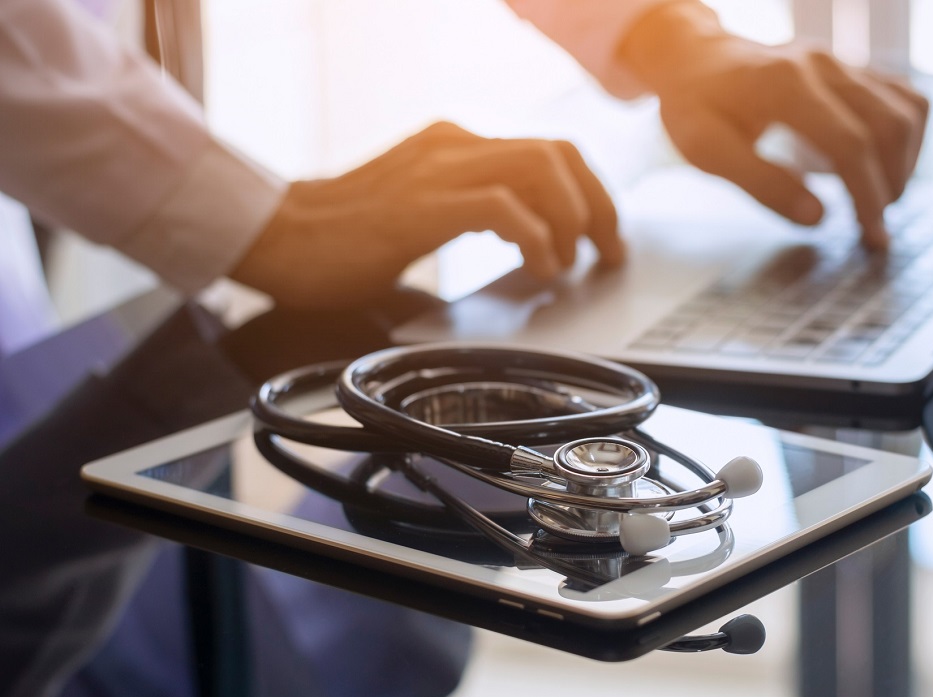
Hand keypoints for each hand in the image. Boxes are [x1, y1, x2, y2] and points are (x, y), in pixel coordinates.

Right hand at [231, 122, 623, 307]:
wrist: (275, 238)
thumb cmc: (344, 240)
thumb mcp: (423, 213)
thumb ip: (473, 213)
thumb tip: (534, 247)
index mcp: (455, 144)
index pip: (547, 149)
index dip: (589, 191)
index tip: (603, 233)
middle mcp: (453, 144)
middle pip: (558, 152)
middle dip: (597, 204)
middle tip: (607, 251)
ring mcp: (438, 169)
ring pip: (540, 168)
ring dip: (572, 218)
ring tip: (574, 261)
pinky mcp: (423, 203)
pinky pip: (502, 207)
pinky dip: (535, 238)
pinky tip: (539, 268)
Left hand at [620, 3, 927, 248]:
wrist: (697, 58)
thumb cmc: (697, 107)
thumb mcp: (705, 149)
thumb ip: (760, 182)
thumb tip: (818, 219)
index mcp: (784, 84)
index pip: (849, 142)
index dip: (867, 194)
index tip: (870, 235)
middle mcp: (822, 65)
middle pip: (887, 127)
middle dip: (888, 186)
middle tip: (873, 232)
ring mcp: (842, 62)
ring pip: (906, 110)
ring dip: (903, 164)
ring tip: (877, 203)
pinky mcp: (853, 67)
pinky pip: (904, 98)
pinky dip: (905, 139)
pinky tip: (879, 169)